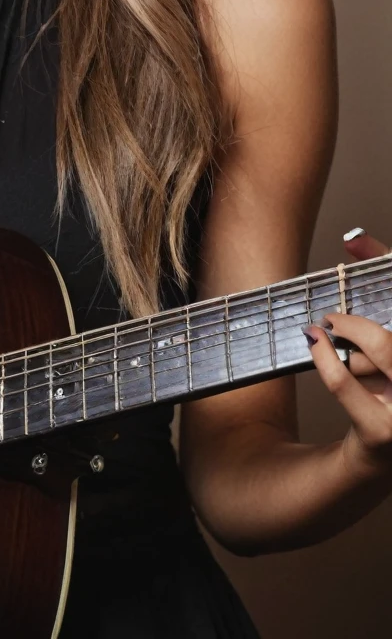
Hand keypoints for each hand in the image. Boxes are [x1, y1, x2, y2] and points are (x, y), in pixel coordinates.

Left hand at [303, 231, 391, 479]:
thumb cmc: (386, 387)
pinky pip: (345, 381)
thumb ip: (374, 288)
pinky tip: (314, 342)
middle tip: (334, 316)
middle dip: (363, 319)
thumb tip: (352, 239)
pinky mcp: (384, 435)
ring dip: (352, 340)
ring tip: (334, 337)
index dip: (382, 257)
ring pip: (383, 352)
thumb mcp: (384, 346)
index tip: (354, 240)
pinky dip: (324, 357)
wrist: (380, 458)